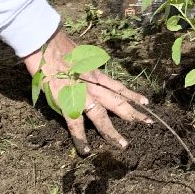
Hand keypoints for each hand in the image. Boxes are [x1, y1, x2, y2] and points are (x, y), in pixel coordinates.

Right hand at [22, 28, 152, 154]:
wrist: (46, 43)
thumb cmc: (60, 45)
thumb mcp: (80, 54)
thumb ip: (86, 65)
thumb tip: (88, 69)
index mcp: (96, 73)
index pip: (118, 87)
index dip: (132, 95)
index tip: (146, 102)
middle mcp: (93, 85)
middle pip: (117, 102)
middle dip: (133, 113)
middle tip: (148, 123)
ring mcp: (81, 94)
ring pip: (101, 116)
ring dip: (112, 132)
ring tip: (123, 144)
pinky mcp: (66, 102)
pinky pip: (75, 124)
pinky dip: (80, 138)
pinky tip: (86, 150)